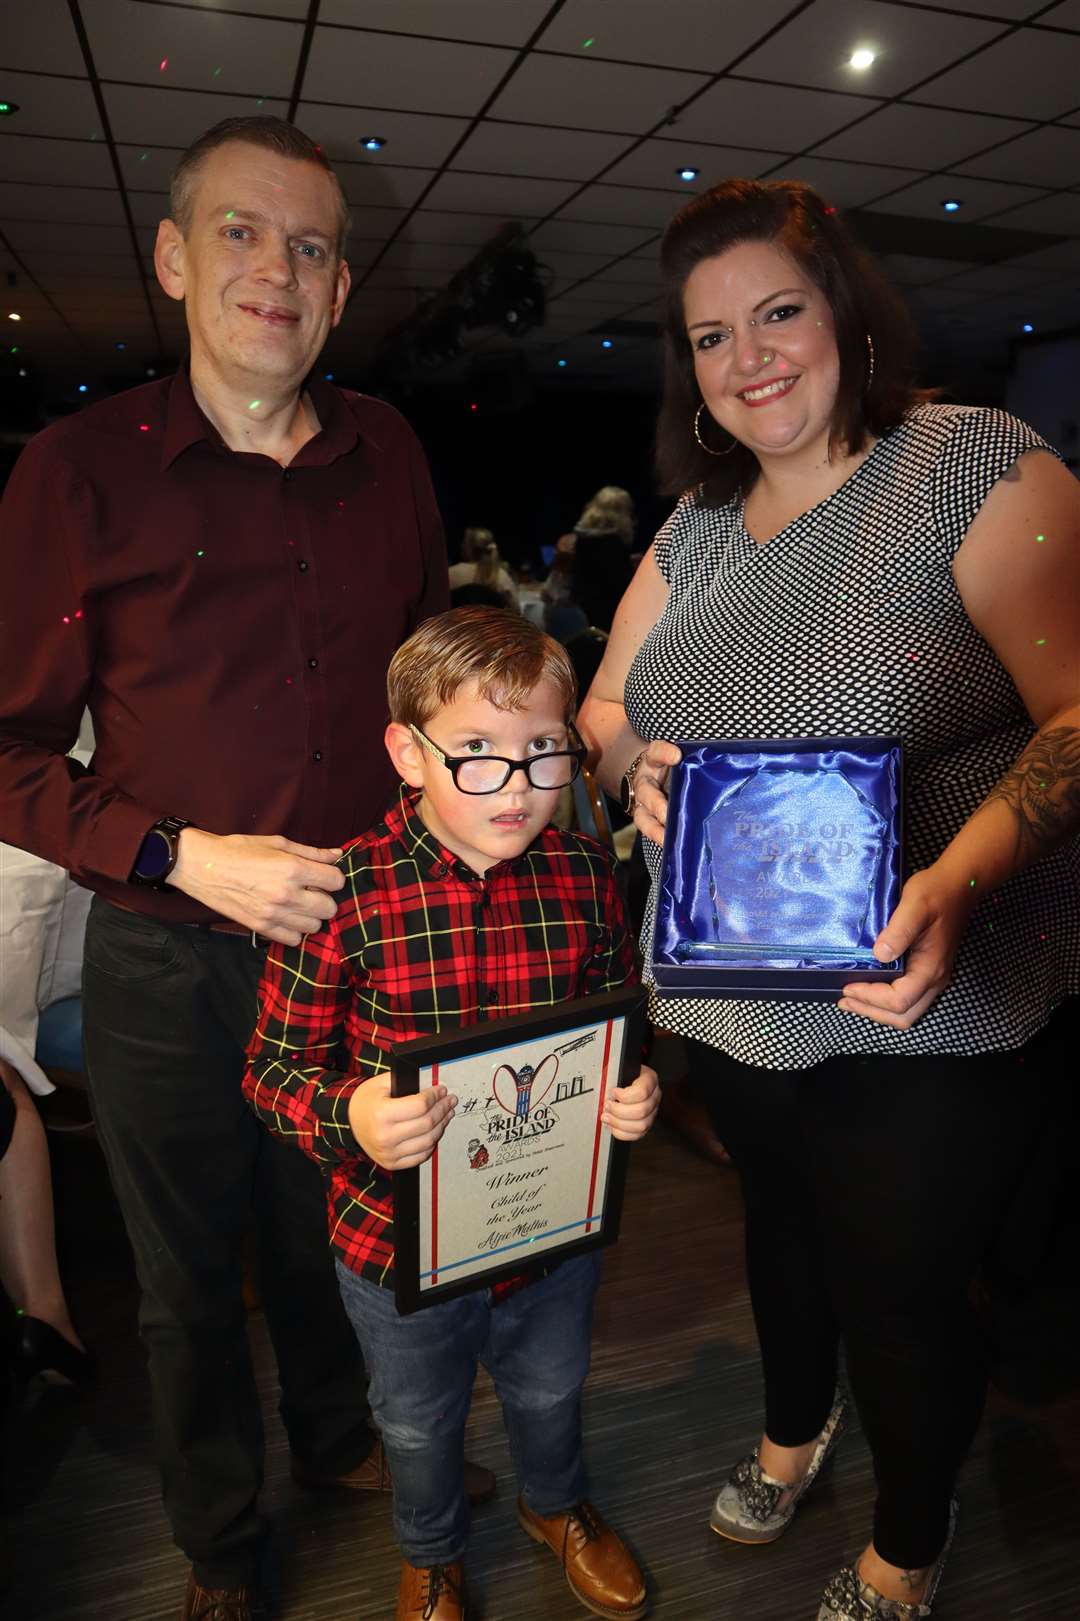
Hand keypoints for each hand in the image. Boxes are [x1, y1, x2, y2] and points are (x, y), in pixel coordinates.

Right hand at [167, 827, 345, 944]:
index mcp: (292, 869)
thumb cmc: (239, 850)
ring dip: (311, 916)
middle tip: (312, 891)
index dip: (333, 877)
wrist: (202, 866)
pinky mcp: (260, 928)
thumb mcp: (277, 843)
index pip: (336, 881)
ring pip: (314, 926)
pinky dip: (294, 931)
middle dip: (325, 898)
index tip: (323, 876)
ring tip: (298, 904)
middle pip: (329, 908)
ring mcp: (273, 914)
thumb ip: (311, 852)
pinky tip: (287, 917)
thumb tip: (337, 855)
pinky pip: (293, 940)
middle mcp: (286, 894)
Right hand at [347, 1075, 456, 1168]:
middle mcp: (385, 1136)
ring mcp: (388, 1153)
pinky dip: (431, 1144)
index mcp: (382, 1114)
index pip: (420, 1105)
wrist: (349, 1121)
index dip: (435, 1096)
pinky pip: (420, 1156)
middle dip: (443, 1109)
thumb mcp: (381, 1083)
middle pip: (427, 1123)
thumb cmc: (367, 1100)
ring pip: (427, 1141)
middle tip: (450, 1101)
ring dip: (441, 1126)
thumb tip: (433, 1085)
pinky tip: (435, 1132)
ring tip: (446, 1114)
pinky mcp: (391, 1163)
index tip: (442, 1090)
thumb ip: (407, 1081)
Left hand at [602, 1064, 660, 1140]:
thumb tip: (602, 1085)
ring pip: (641, 1125)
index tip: (613, 1092)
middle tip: (607, 1106)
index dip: (625, 1096)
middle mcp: (654, 1096)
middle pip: (642, 1111)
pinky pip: (637, 1135)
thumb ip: (613, 1075)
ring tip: (607, 1117)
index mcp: (649, 1079)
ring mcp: (652, 1111)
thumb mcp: (619, 1068)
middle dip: (619, 1111)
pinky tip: (612, 1126)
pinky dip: (622, 1133)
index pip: (642, 1092)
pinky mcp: (646, 1124)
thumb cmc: (623, 1073)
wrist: (627, 1079)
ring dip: (619, 1123)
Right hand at [632, 741, 681, 844]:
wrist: (650, 776)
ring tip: (668, 839)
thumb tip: (709, 761)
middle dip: (658, 804)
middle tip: (668, 813)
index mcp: (653, 761)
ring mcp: (643, 804)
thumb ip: (688, 758)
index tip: (676, 756)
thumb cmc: (670, 767)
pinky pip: (649, 831)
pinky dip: (659, 839)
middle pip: (647, 793)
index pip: (656, 752)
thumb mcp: (677, 756)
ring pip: (643, 817)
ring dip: (655, 829)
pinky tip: (671, 847)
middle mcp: (644, 783)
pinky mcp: (645, 820)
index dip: (664, 753)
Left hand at [838, 864, 978, 1030]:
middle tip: (844, 1000)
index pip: (900, 1000)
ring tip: (851, 999)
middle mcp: (936, 979)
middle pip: (903, 1016)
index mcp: (931, 967)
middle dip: (872, 1011)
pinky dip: (885, 1001)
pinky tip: (869, 988)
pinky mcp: (928, 971)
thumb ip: (898, 931)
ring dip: (878, 1010)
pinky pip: (908, 998)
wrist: (958, 885)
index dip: (871, 998)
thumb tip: (880, 955)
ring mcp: (934, 977)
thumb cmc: (937, 892)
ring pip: (906, 1011)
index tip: (848, 987)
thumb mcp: (915, 905)